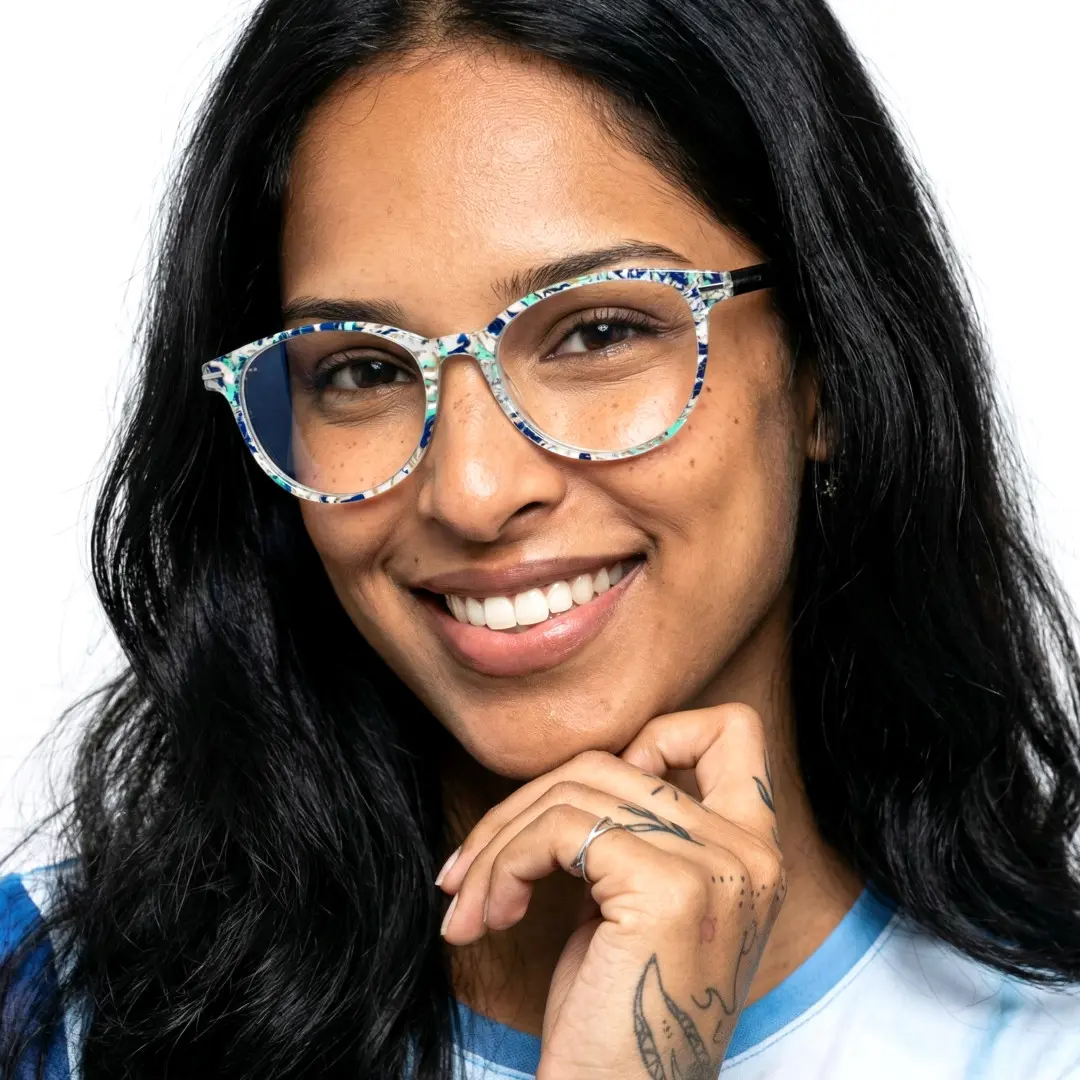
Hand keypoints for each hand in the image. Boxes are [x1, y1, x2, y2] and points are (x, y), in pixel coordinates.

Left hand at [436, 703, 786, 1079]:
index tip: (588, 802)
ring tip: (471, 900)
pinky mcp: (669, 888)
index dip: (656, 736)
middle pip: (610, 764)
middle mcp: (750, 853)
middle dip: (522, 807)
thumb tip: (572, 774)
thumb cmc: (613, 1019)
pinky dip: (504, 863)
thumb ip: (634, 832)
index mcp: (752, 853)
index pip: (729, 729)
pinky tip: (487, 916)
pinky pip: (559, 830)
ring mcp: (717, 867)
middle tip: (472, 871)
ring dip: (500, 842)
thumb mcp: (635, 906)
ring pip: (574, 791)